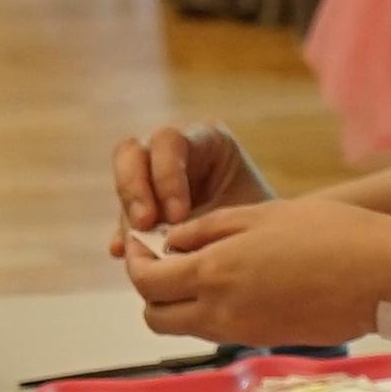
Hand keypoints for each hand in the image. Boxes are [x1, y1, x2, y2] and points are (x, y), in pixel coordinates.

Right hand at [110, 121, 265, 240]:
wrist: (268, 243)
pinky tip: (122, 252)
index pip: (170, 142)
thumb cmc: (262, 221)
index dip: (166, 176)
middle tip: (145, 225)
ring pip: (122, 179)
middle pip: (133, 152)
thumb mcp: (237, 217)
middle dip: (134, 189)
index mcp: (205, 139)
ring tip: (135, 245)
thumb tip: (157, 239)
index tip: (178, 216)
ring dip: (126, 210)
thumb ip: (199, 222)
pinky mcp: (144, 204)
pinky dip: (123, 233)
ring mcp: (153, 175)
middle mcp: (173, 150)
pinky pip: (123, 213)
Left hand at [123, 196, 390, 346]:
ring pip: (185, 328)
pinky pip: (218, 330)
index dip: (136, 262)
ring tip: (204, 269)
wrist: (384, 276)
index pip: (146, 282)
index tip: (143, 244)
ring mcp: (243, 331)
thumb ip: (209, 230)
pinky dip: (211, 310)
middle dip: (151, 290)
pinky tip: (237, 282)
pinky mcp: (265, 340)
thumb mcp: (262, 215)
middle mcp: (221, 311)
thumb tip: (172, 242)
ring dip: (180, 303)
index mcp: (214, 273)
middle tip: (167, 260)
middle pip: (155, 317)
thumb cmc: (330, 233)